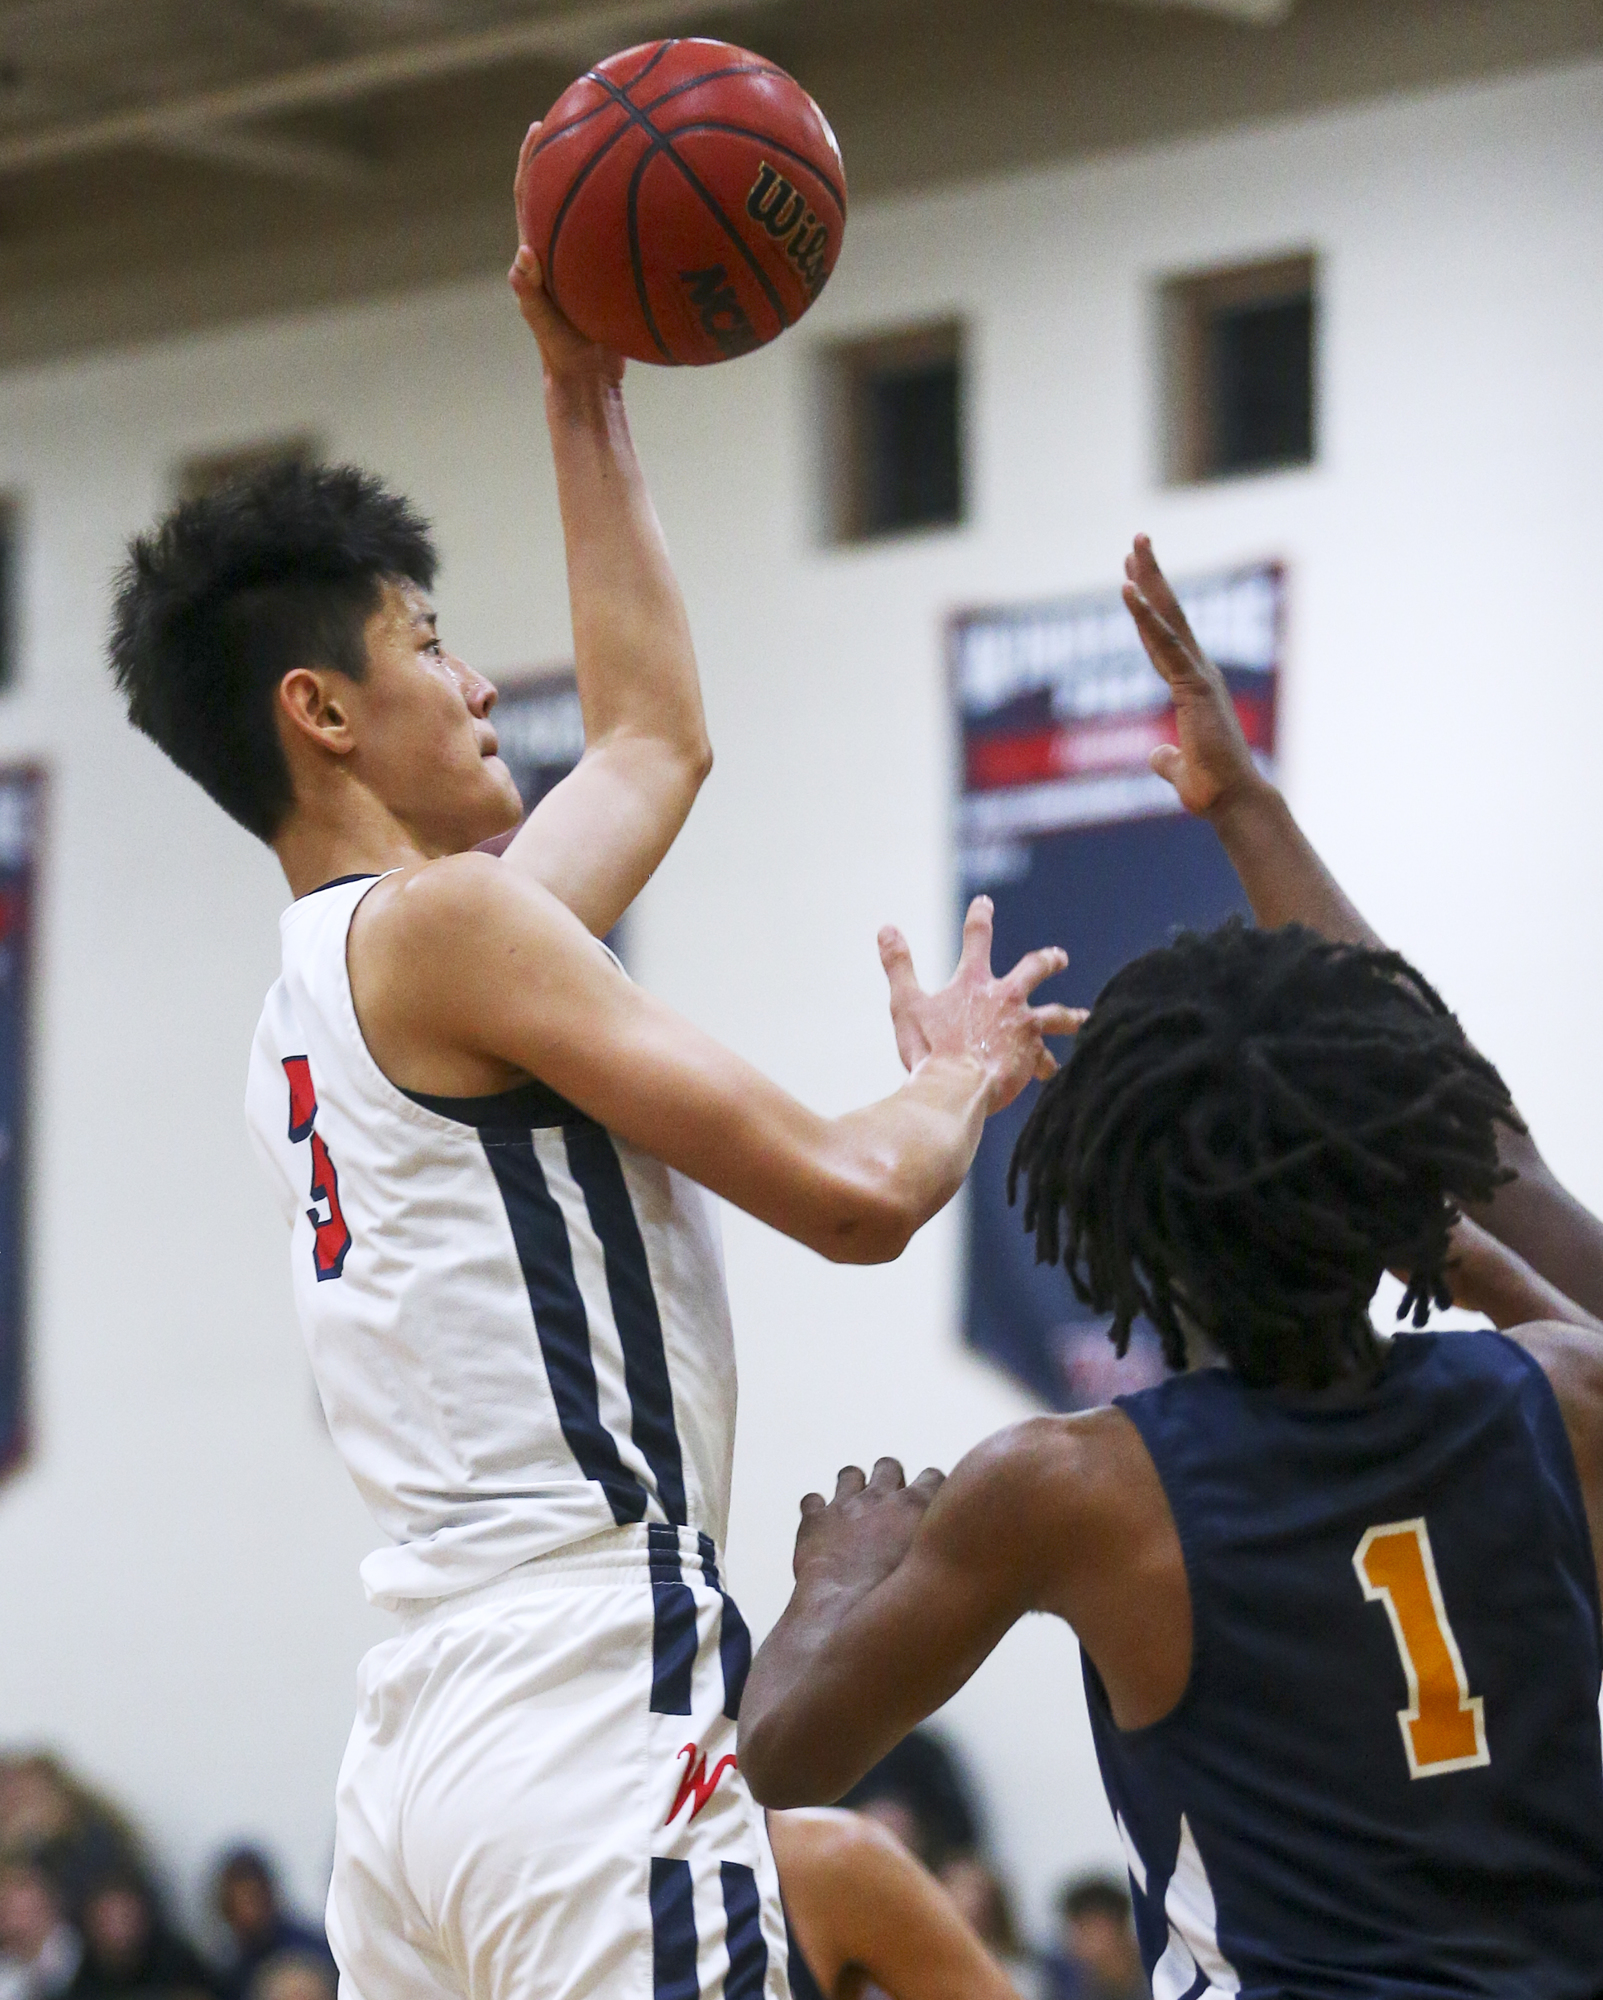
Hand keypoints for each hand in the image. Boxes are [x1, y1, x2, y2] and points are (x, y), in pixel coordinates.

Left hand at [510, 125, 624, 388]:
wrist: (587, 382)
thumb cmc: (562, 357)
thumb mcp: (546, 325)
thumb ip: (530, 293)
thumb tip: (522, 255)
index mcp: (538, 255)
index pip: (529, 196)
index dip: (532, 161)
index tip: (540, 127)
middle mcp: (560, 251)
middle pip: (560, 191)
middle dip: (568, 154)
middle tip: (583, 118)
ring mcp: (585, 263)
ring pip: (592, 212)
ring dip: (602, 181)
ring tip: (624, 148)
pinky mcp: (607, 277)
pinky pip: (621, 239)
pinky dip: (635, 221)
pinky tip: (660, 210)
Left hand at [793, 1457, 945, 1596]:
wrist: (847, 1618)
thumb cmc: (899, 1607)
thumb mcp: (937, 1572)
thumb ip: (946, 1554)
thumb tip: (959, 1563)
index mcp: (917, 1504)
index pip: (933, 1476)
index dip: (929, 1492)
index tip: (926, 1507)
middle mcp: (881, 1496)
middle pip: (889, 1466)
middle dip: (888, 1482)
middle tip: (888, 1512)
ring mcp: (845, 1504)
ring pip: (849, 1474)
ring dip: (850, 1490)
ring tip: (853, 1516)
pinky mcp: (815, 1520)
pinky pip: (811, 1501)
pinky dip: (816, 1513)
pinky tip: (821, 1532)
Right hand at [878, 896, 1085, 1112]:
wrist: (956, 1086)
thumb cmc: (928, 1048)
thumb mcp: (905, 1003)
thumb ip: (898, 965)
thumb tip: (885, 927)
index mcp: (973, 981)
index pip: (977, 937)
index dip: (979, 917)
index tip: (985, 903)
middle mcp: (1005, 997)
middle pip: (1034, 969)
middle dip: (1047, 961)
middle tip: (1059, 958)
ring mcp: (1022, 1026)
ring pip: (1055, 1015)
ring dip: (1069, 1016)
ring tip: (1082, 1018)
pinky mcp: (1031, 1054)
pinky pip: (1046, 1059)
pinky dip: (1050, 1064)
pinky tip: (1055, 1071)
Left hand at [1123, 534, 1264, 818]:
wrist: (1231, 801)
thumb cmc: (1212, 787)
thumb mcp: (1180, 767)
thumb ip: (1167, 758)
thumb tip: (1158, 755)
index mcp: (1193, 686)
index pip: (1163, 638)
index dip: (1147, 608)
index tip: (1132, 578)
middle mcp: (1199, 673)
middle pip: (1169, 614)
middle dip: (1152, 576)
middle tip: (1137, 540)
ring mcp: (1199, 676)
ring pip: (1168, 619)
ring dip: (1150, 581)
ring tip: (1135, 547)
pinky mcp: (1195, 686)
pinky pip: (1166, 644)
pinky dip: (1147, 617)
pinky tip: (1130, 591)